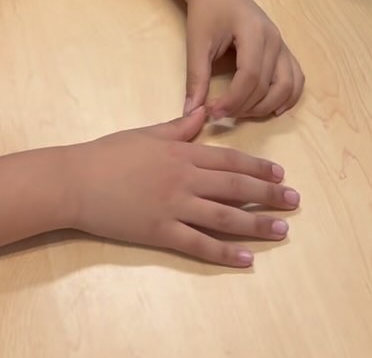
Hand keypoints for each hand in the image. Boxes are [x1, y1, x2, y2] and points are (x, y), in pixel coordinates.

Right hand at [67, 107, 299, 267]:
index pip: (229, 159)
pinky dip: (225, 253)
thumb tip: (202, 112)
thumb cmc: (109, 154)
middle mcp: (184, 178)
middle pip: (235, 187)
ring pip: (225, 217)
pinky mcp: (161, 232)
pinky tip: (246, 260)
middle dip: (269, 194)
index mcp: (182, 152)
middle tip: (294, 201)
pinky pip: (199, 244)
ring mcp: (174, 206)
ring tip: (281, 230)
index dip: (258, 167)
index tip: (280, 173)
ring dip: (257, 224)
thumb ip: (179, 127)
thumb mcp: (147, 133)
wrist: (77, 180)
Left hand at [183, 0, 303, 119]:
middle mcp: (274, 39)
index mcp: (254, 33)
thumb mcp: (196, 43)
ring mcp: (282, 44)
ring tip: (244, 113)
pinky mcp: (283, 48)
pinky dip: (288, 97)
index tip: (213, 113)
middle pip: (269, 85)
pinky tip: (273, 108)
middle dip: (246, 107)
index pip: (250, 77)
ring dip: (268, 106)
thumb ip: (196, 78)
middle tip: (222, 113)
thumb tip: (192, 112)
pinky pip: (296, 77)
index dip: (233, 100)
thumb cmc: (206, 11)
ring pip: (288, 86)